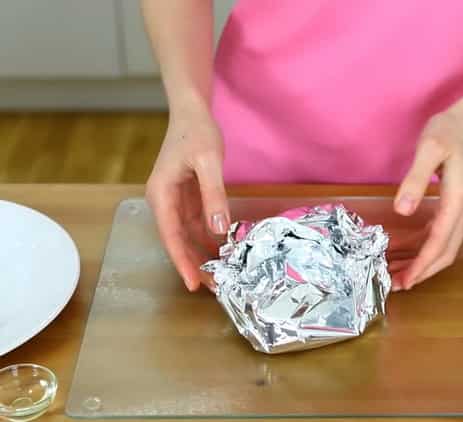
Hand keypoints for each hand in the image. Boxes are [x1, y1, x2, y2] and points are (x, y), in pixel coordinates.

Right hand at [145, 106, 228, 290]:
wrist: (191, 112)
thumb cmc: (196, 133)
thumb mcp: (208, 162)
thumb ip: (213, 195)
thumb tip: (217, 229)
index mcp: (161, 194)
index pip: (170, 235)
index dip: (181, 261)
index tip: (192, 283)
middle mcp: (163, 201)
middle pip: (177, 240)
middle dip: (194, 264)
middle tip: (214, 287)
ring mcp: (175, 201)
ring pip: (187, 235)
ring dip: (202, 254)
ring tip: (221, 275)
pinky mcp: (187, 198)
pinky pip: (196, 224)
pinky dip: (208, 238)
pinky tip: (224, 251)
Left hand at [391, 95, 462, 289]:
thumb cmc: (450, 129)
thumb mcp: (429, 149)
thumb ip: (415, 180)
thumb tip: (403, 210)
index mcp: (458, 200)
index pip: (439, 242)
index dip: (421, 265)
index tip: (404, 281)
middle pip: (446, 252)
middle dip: (423, 272)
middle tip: (398, 285)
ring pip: (447, 246)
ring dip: (426, 263)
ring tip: (402, 273)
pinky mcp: (459, 204)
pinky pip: (445, 234)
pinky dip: (429, 248)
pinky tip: (412, 251)